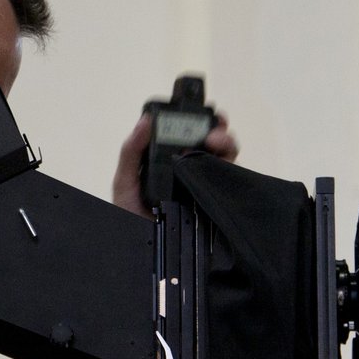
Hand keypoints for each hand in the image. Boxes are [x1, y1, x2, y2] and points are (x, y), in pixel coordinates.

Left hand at [111, 111, 238, 216]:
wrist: (145, 249)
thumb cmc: (129, 214)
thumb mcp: (125, 181)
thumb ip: (131, 151)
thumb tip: (145, 121)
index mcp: (167, 159)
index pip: (184, 132)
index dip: (194, 118)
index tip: (195, 110)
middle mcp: (189, 168)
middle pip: (210, 140)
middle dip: (216, 127)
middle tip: (214, 126)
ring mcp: (204, 182)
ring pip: (224, 156)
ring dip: (226, 143)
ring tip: (217, 142)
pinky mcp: (217, 199)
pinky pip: (231, 179)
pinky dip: (233, 166)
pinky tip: (223, 162)